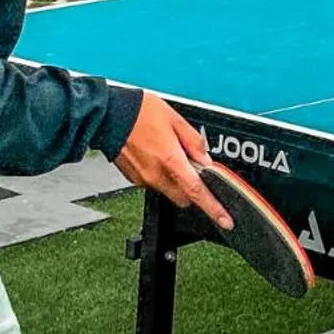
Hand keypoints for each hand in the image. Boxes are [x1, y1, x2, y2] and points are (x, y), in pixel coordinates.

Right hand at [113, 93, 232, 228]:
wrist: (108, 115)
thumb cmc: (139, 113)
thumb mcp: (176, 119)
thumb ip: (194, 142)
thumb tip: (205, 159)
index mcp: (171, 160)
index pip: (197, 191)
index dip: (213, 208)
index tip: (224, 220)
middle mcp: (156, 175)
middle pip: (184, 197)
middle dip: (192, 188)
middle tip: (191, 167)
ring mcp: (143, 179)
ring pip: (168, 190)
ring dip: (174, 179)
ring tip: (168, 152)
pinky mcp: (133, 179)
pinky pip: (153, 182)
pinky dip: (159, 174)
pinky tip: (155, 154)